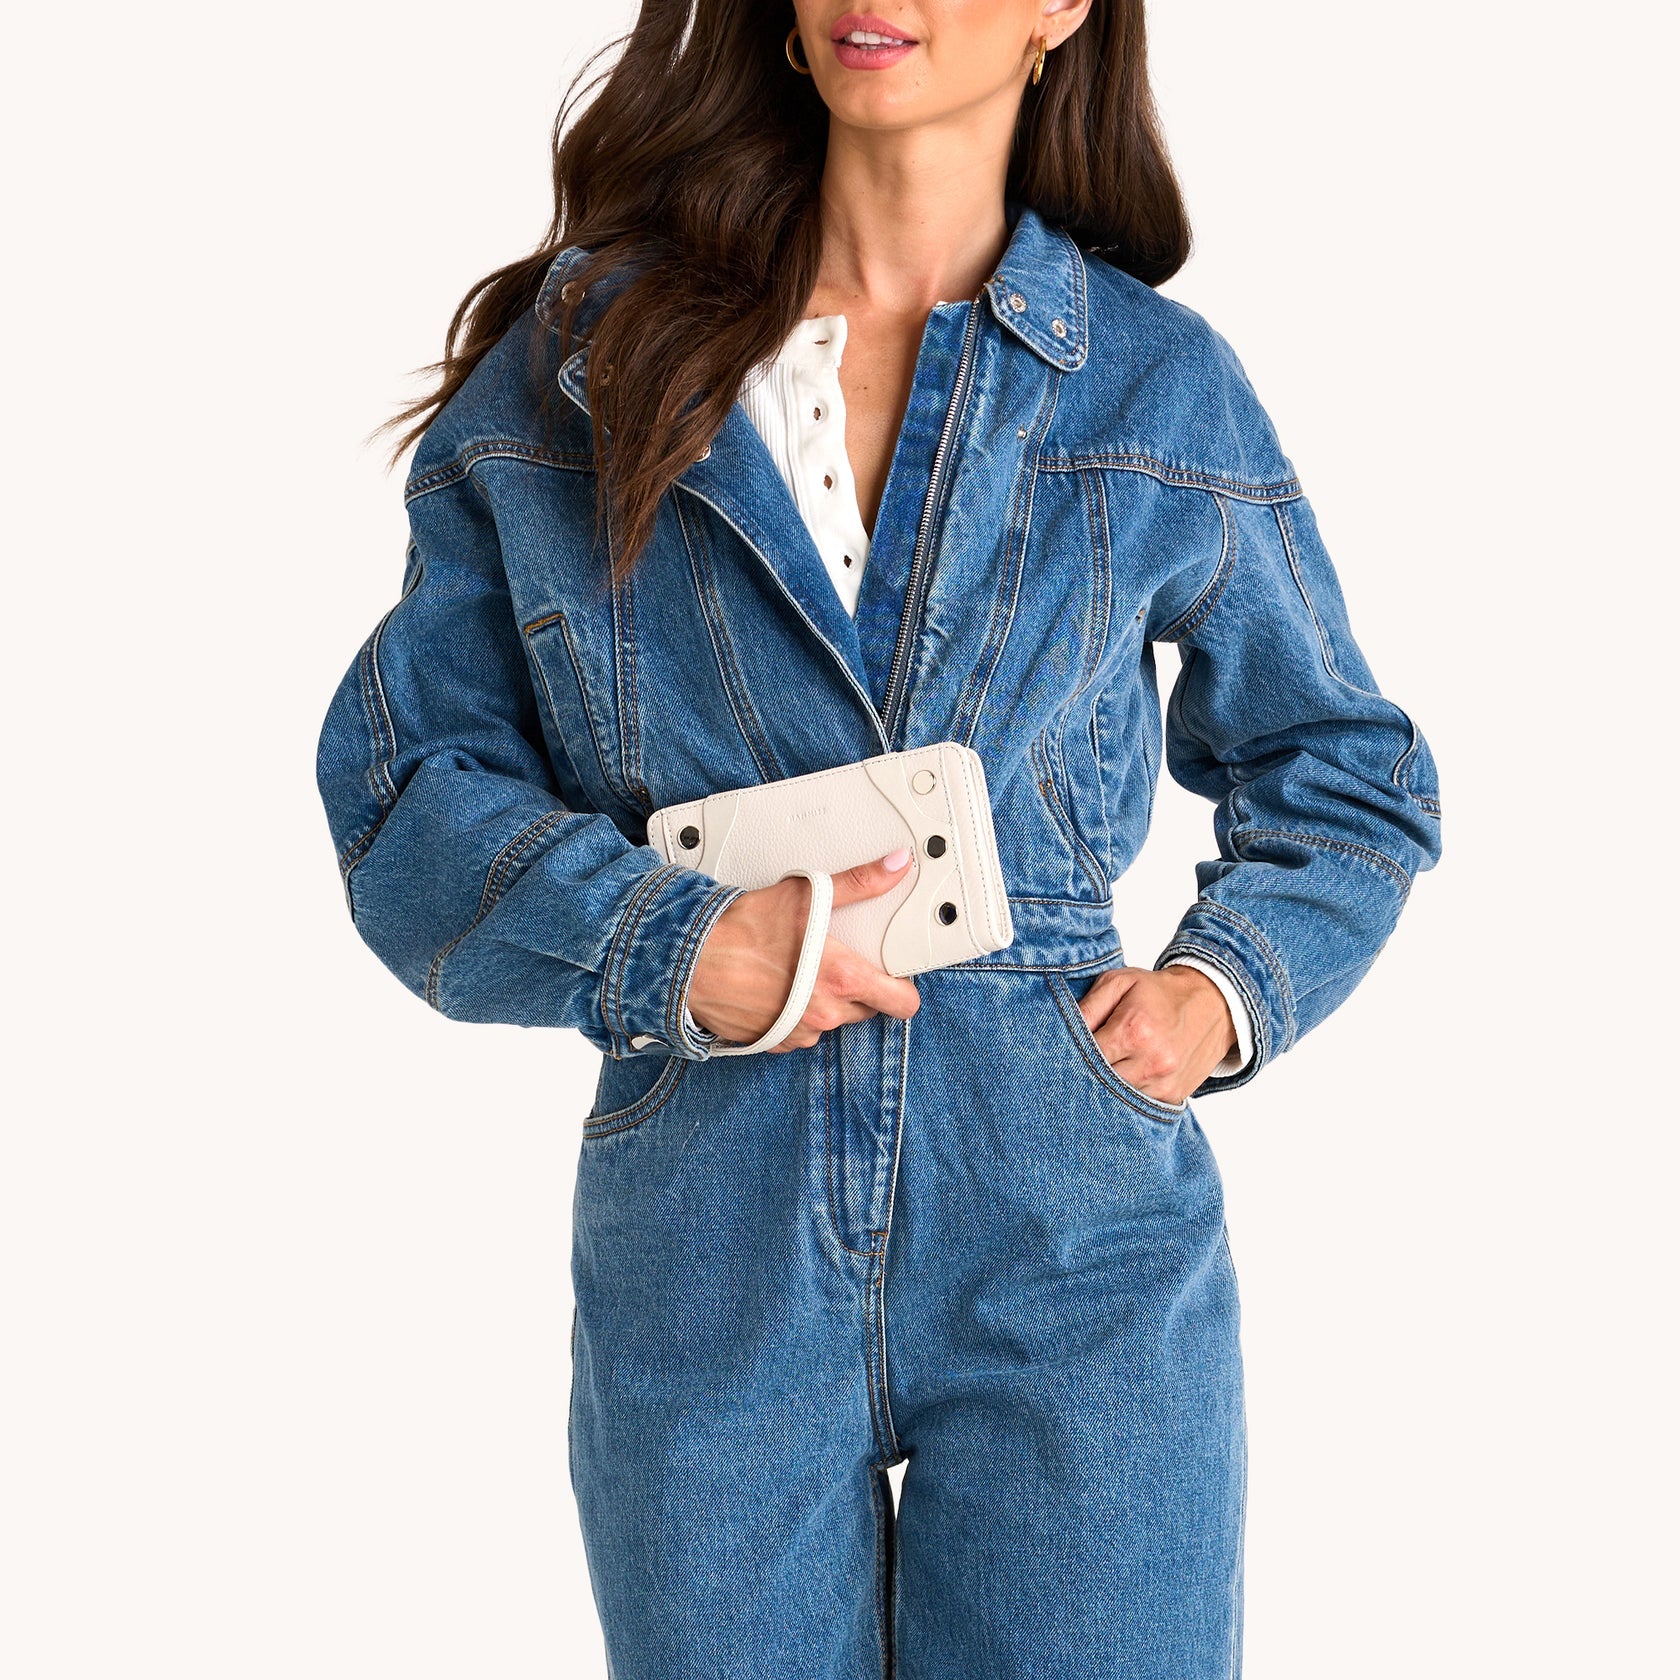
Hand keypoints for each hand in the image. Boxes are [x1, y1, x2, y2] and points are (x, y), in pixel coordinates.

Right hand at [688, 849, 922, 1051]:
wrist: (688, 960)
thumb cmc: (742, 929)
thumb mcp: (806, 895)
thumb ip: (859, 883)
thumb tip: (895, 867)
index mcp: (843, 979)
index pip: (902, 1002)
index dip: (902, 988)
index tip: (892, 973)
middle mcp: (826, 1014)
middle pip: (867, 1009)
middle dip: (859, 989)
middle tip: (837, 961)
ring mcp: (800, 1033)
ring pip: (832, 1021)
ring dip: (825, 1002)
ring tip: (800, 972)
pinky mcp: (775, 1042)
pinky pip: (800, 1032)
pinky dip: (796, 1015)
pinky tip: (778, 990)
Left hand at [1074, 965, 1237, 1105]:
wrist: (1213, 1003)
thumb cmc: (1160, 992)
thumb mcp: (1120, 982)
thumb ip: (1088, 1005)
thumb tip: (1062, 1029)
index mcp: (1133, 1029)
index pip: (1085, 1054)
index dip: (1070, 1052)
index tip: (1063, 1049)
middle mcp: (1151, 1061)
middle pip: (1098, 1080)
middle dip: (1085, 1071)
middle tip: (1076, 1062)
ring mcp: (1164, 1082)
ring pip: (1116, 1095)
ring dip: (1106, 1084)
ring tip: (1106, 1065)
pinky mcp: (1173, 1096)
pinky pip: (1137, 1102)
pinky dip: (1127, 1093)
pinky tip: (1126, 1075)